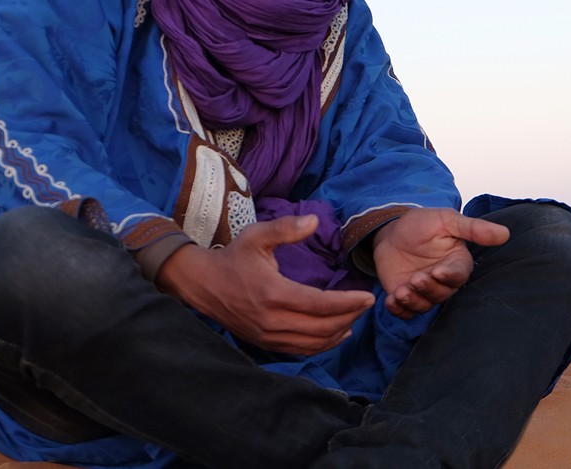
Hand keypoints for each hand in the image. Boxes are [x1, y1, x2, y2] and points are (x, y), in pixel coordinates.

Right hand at [156, 215, 374, 353]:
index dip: (348, 303)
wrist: (202, 284)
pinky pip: (300, 350)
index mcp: (273, 293)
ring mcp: (267, 335)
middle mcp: (271, 320)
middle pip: (322, 327)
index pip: (320, 305)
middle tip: (366, 305)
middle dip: (350, 316)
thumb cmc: (233, 257)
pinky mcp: (265, 343)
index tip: (368, 297)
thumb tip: (314, 221)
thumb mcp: (256, 235)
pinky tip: (337, 333)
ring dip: (339, 332)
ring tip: (355, 317)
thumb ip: (286, 228)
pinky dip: (323, 345)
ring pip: (313, 343)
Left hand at [372, 208, 509, 319]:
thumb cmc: (422, 223)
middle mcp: (443, 280)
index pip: (459, 275)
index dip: (449, 277)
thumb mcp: (447, 220)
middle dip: (429, 289)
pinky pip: (406, 312)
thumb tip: (505, 233)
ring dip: (413, 301)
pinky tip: (390, 300)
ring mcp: (424, 290)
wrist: (391, 230)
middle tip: (415, 279)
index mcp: (456, 262)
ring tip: (401, 291)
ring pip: (425, 305)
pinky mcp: (406, 296)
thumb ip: (473, 228)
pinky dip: (398, 310)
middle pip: (442, 294)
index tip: (437, 271)